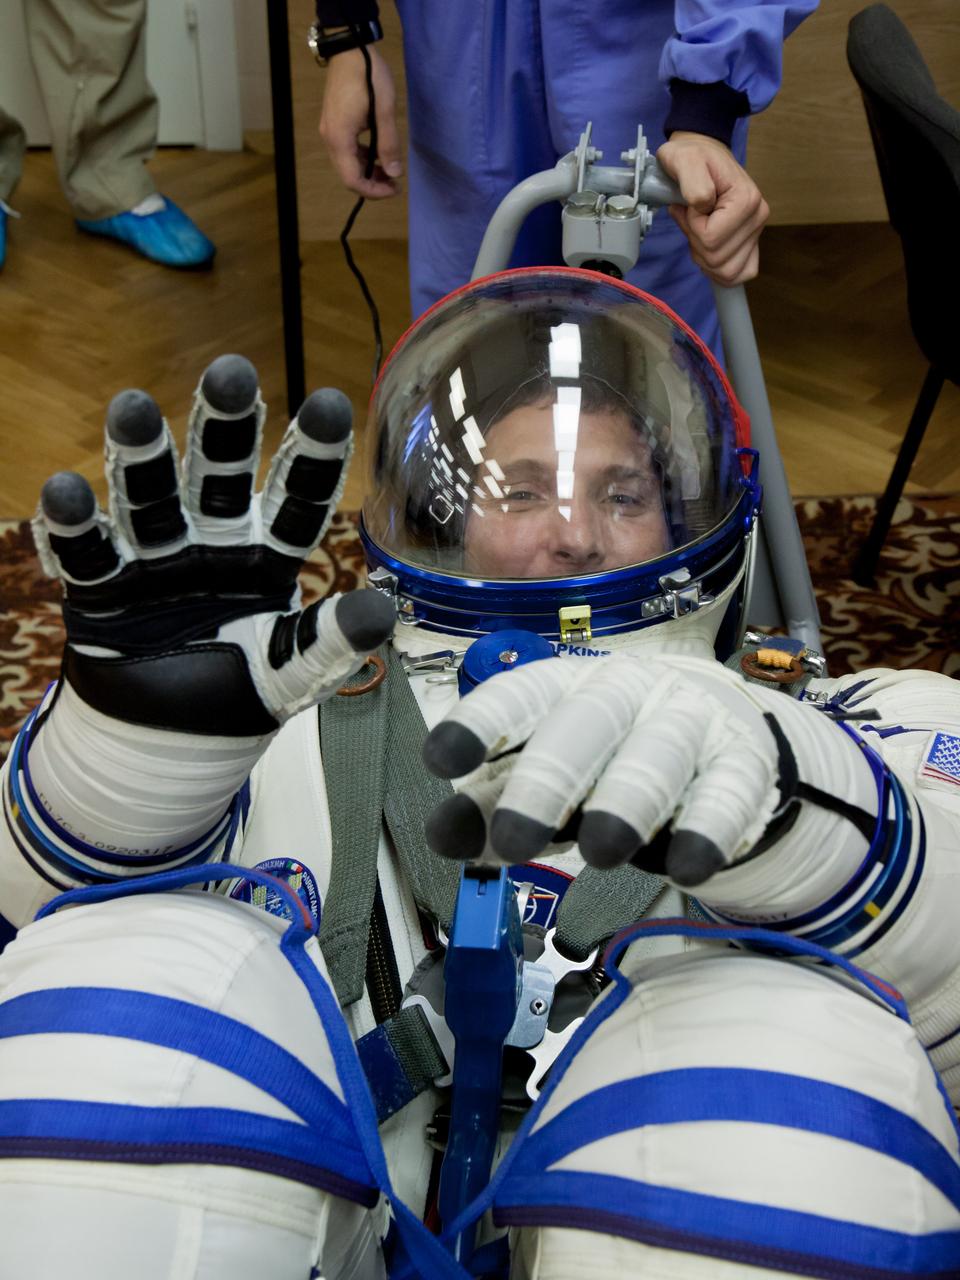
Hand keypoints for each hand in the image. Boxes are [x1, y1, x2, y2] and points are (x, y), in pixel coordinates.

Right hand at [32, 355, 394, 736]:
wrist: (167, 744)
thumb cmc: (236, 693)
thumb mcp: (290, 673)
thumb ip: (325, 642)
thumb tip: (379, 612)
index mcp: (267, 557)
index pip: (296, 501)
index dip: (313, 456)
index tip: (330, 402)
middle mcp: (212, 543)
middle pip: (219, 478)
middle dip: (224, 426)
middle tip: (232, 372)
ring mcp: (154, 560)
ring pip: (149, 500)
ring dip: (141, 456)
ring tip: (133, 408)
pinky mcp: (101, 589)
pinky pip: (86, 553)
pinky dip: (75, 525)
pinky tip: (65, 489)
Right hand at [319, 46, 402, 198]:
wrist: (349, 48)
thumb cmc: (368, 75)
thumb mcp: (384, 110)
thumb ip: (389, 144)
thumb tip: (395, 173)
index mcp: (340, 138)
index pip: (353, 181)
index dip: (374, 192)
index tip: (394, 188)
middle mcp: (330, 138)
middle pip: (348, 176)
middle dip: (372, 184)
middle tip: (396, 182)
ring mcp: (330, 131)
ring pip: (347, 165)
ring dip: (368, 172)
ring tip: (391, 169)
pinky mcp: (334, 124)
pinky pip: (347, 151)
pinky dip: (363, 159)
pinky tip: (379, 153)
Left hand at [422, 654, 876, 900]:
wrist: (717, 735)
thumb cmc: (608, 756)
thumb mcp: (546, 777)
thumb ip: (494, 805)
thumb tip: (442, 836)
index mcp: (565, 687)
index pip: (517, 695)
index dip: (479, 724)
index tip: (441, 759)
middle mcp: (625, 692)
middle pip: (585, 723)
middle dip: (548, 779)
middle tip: (515, 840)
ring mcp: (687, 720)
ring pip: (658, 752)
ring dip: (628, 800)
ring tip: (601, 853)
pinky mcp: (741, 761)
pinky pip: (728, 790)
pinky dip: (709, 828)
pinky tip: (688, 867)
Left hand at [656, 132, 769, 285]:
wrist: (701, 154)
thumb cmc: (691, 157)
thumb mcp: (684, 161)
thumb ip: (692, 182)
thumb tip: (702, 206)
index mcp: (746, 200)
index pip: (711, 239)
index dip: (692, 227)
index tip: (689, 206)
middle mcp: (758, 217)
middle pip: (718, 260)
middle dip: (696, 243)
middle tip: (692, 218)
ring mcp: (756, 232)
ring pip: (727, 272)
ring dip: (705, 258)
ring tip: (700, 231)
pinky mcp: (752, 243)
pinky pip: (740, 274)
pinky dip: (719, 269)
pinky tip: (709, 250)